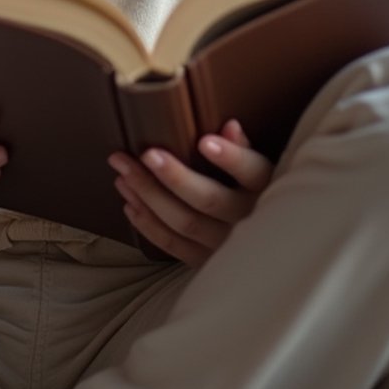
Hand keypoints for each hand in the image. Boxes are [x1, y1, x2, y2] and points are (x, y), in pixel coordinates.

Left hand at [108, 119, 273, 266]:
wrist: (260, 250)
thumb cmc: (253, 194)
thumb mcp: (257, 172)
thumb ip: (243, 149)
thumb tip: (230, 125)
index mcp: (265, 190)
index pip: (252, 172)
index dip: (230, 158)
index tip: (205, 141)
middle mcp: (248, 221)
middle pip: (208, 199)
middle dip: (174, 176)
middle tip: (146, 154)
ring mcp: (225, 246)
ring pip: (184, 222)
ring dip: (150, 195)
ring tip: (124, 171)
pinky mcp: (206, 263)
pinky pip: (173, 245)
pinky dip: (148, 224)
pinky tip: (129, 202)